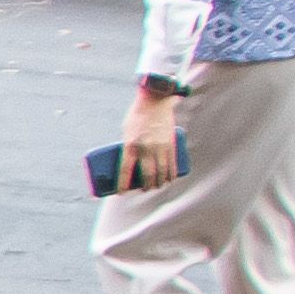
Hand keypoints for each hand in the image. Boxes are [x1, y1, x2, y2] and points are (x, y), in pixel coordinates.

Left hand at [115, 79, 187, 195]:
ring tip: (157, 186)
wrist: (155, 100)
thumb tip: (130, 162)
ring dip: (159, 182)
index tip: (122, 193)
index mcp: (130, 145)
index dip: (123, 184)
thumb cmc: (137, 115)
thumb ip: (128, 146)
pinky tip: (170, 179)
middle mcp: (145, 148)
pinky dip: (171, 174)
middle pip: (147, 174)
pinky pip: (172, 163)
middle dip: (146, 186)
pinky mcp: (170, 143)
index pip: (125, 170)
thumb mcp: (126, 131)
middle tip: (145, 189)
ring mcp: (160, 147)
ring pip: (161, 172)